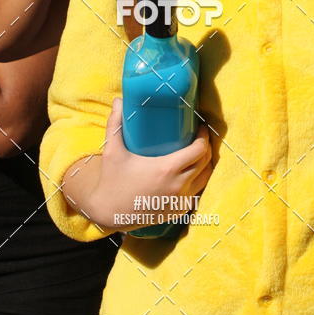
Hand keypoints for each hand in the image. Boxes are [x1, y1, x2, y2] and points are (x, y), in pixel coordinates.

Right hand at [85, 98, 212, 229]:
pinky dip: (198, 181)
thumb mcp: (113, 150)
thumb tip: (117, 100)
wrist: (107, 214)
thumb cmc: (112, 180)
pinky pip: (197, 193)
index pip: (200, 150)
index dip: (204, 136)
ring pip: (205, 179)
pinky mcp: (178, 212)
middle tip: (198, 136)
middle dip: (206, 147)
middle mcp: (178, 187)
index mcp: (167, 170)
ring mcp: (179, 201)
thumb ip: (116, 123)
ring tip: (198, 152)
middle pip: (206, 162)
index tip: (199, 126)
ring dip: (205, 164)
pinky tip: (193, 172)